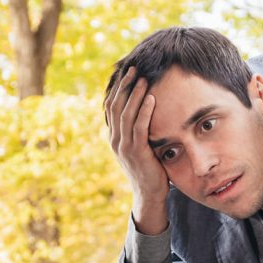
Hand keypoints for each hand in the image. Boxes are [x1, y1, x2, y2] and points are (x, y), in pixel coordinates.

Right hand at [105, 66, 168, 234]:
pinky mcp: (136, 152)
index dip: (117, 88)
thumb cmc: (150, 169)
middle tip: (134, 68)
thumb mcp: (141, 146)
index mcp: (114, 137)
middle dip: (124, 85)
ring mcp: (124, 146)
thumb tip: (148, 110)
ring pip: (126, 114)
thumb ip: (139, 130)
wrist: (149, 194)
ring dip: (135, 94)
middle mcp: (115, 139)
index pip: (111, 106)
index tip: (126, 72)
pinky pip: (139, 127)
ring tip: (143, 78)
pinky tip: (151, 98)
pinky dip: (144, 111)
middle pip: (116, 106)